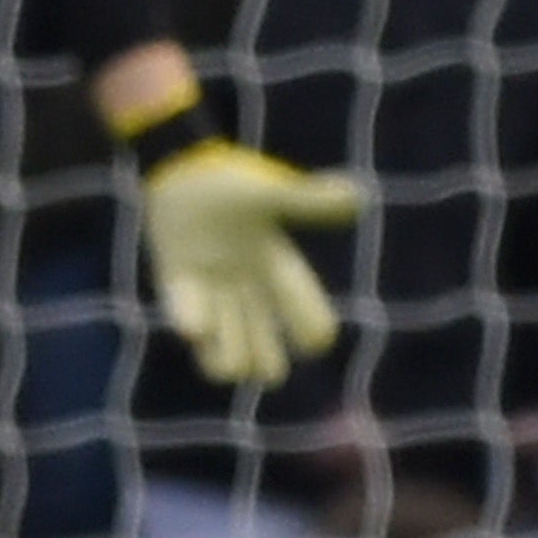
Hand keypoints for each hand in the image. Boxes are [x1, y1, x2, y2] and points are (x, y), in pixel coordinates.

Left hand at [141, 140, 354, 387]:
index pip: (313, 325)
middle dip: (266, 365)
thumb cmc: (228, 183)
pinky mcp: (180, 289)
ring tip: (223, 347)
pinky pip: (188, 325)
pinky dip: (193, 328)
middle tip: (256, 346)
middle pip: (270, 363)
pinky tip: (195, 325)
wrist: (179, 172)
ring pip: (231, 357)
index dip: (314, 334)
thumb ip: (309, 202)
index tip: (309, 333)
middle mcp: (252, 293)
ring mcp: (215, 295)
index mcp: (282, 273)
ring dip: (229, 358)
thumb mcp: (269, 195)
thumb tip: (358, 197)